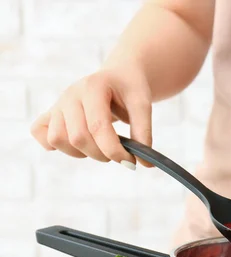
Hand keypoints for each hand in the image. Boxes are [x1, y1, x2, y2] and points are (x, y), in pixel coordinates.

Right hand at [30, 66, 153, 168]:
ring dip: (80, 153)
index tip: (130, 161)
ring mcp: (58, 104)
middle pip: (77, 137)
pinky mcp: (51, 113)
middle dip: (101, 154)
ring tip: (99, 147)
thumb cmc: (130, 89)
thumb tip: (145, 163)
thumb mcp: (142, 104)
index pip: (97, 126)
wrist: (119, 75)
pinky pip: (40, 134)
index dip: (113, 149)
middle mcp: (70, 94)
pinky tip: (77, 144)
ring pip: (57, 139)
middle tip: (118, 153)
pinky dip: (56, 145)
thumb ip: (144, 131)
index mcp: (93, 87)